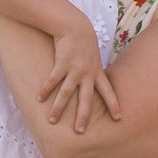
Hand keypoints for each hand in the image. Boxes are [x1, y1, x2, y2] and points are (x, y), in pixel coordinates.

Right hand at [38, 9, 121, 135]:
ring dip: (58, 108)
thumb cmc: (84, 42)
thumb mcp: (94, 57)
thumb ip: (94, 70)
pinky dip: (45, 90)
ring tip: (52, 121)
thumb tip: (94, 82)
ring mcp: (75, 69)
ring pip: (66, 93)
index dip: (113, 104)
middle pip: (86, 99)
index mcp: (97, 73)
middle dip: (83, 116)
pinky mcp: (62, 63)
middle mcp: (87, 74)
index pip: (108, 92)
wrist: (75, 26)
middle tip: (80, 131)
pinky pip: (52, 80)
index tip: (119, 118)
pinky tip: (39, 98)